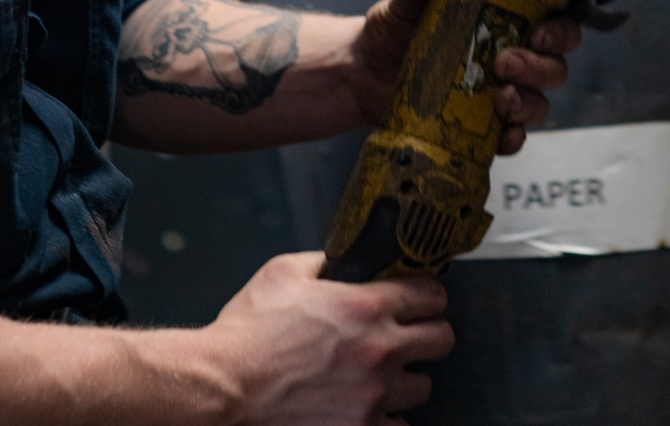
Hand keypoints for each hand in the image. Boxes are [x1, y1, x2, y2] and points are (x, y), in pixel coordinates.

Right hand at [201, 252, 452, 424]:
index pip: (431, 294)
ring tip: (381, 372)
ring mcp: (374, 396)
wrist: (227, 386)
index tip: (421, 297)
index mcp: (365, 306)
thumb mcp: (283, 272)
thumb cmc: (249, 331)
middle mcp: (379, 351)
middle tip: (411, 333)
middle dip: (429, 331)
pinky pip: (400, 425)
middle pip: (442, 339)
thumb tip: (341, 261)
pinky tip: (367, 403)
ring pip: (423, 386)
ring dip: (405, 377)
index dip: (427, 293)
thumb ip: (323, 262)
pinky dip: (387, 415)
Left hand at [348, 0, 581, 152]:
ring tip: (502, 96)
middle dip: (541, 66)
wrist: (364, 71)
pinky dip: (512, 139)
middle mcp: (512, 58)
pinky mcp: (482, 127)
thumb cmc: (395, 28)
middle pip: (554, 66)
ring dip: (528, 101)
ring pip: (538, 103)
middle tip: (507, 61)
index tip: (540, 31)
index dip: (560, 30)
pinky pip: (510, 138)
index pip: (555, 24)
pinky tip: (503, 135)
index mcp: (505, 21)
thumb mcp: (403, 1)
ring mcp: (499, 95)